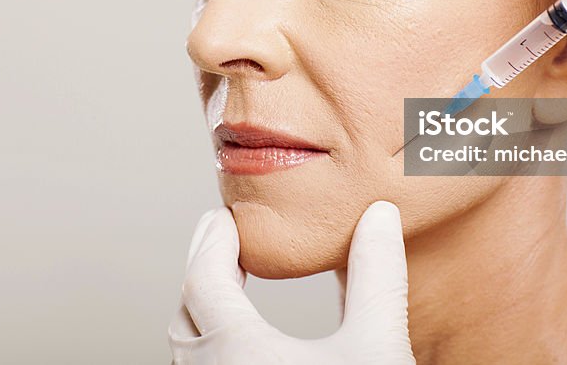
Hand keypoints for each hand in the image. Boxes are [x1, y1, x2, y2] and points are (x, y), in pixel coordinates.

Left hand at [168, 201, 415, 364]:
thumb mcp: (377, 344)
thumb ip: (377, 276)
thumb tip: (381, 215)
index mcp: (236, 350)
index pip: (202, 279)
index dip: (214, 242)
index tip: (228, 218)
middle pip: (186, 316)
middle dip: (203, 272)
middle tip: (224, 243)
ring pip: (189, 352)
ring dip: (204, 314)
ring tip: (231, 289)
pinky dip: (212, 348)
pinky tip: (246, 348)